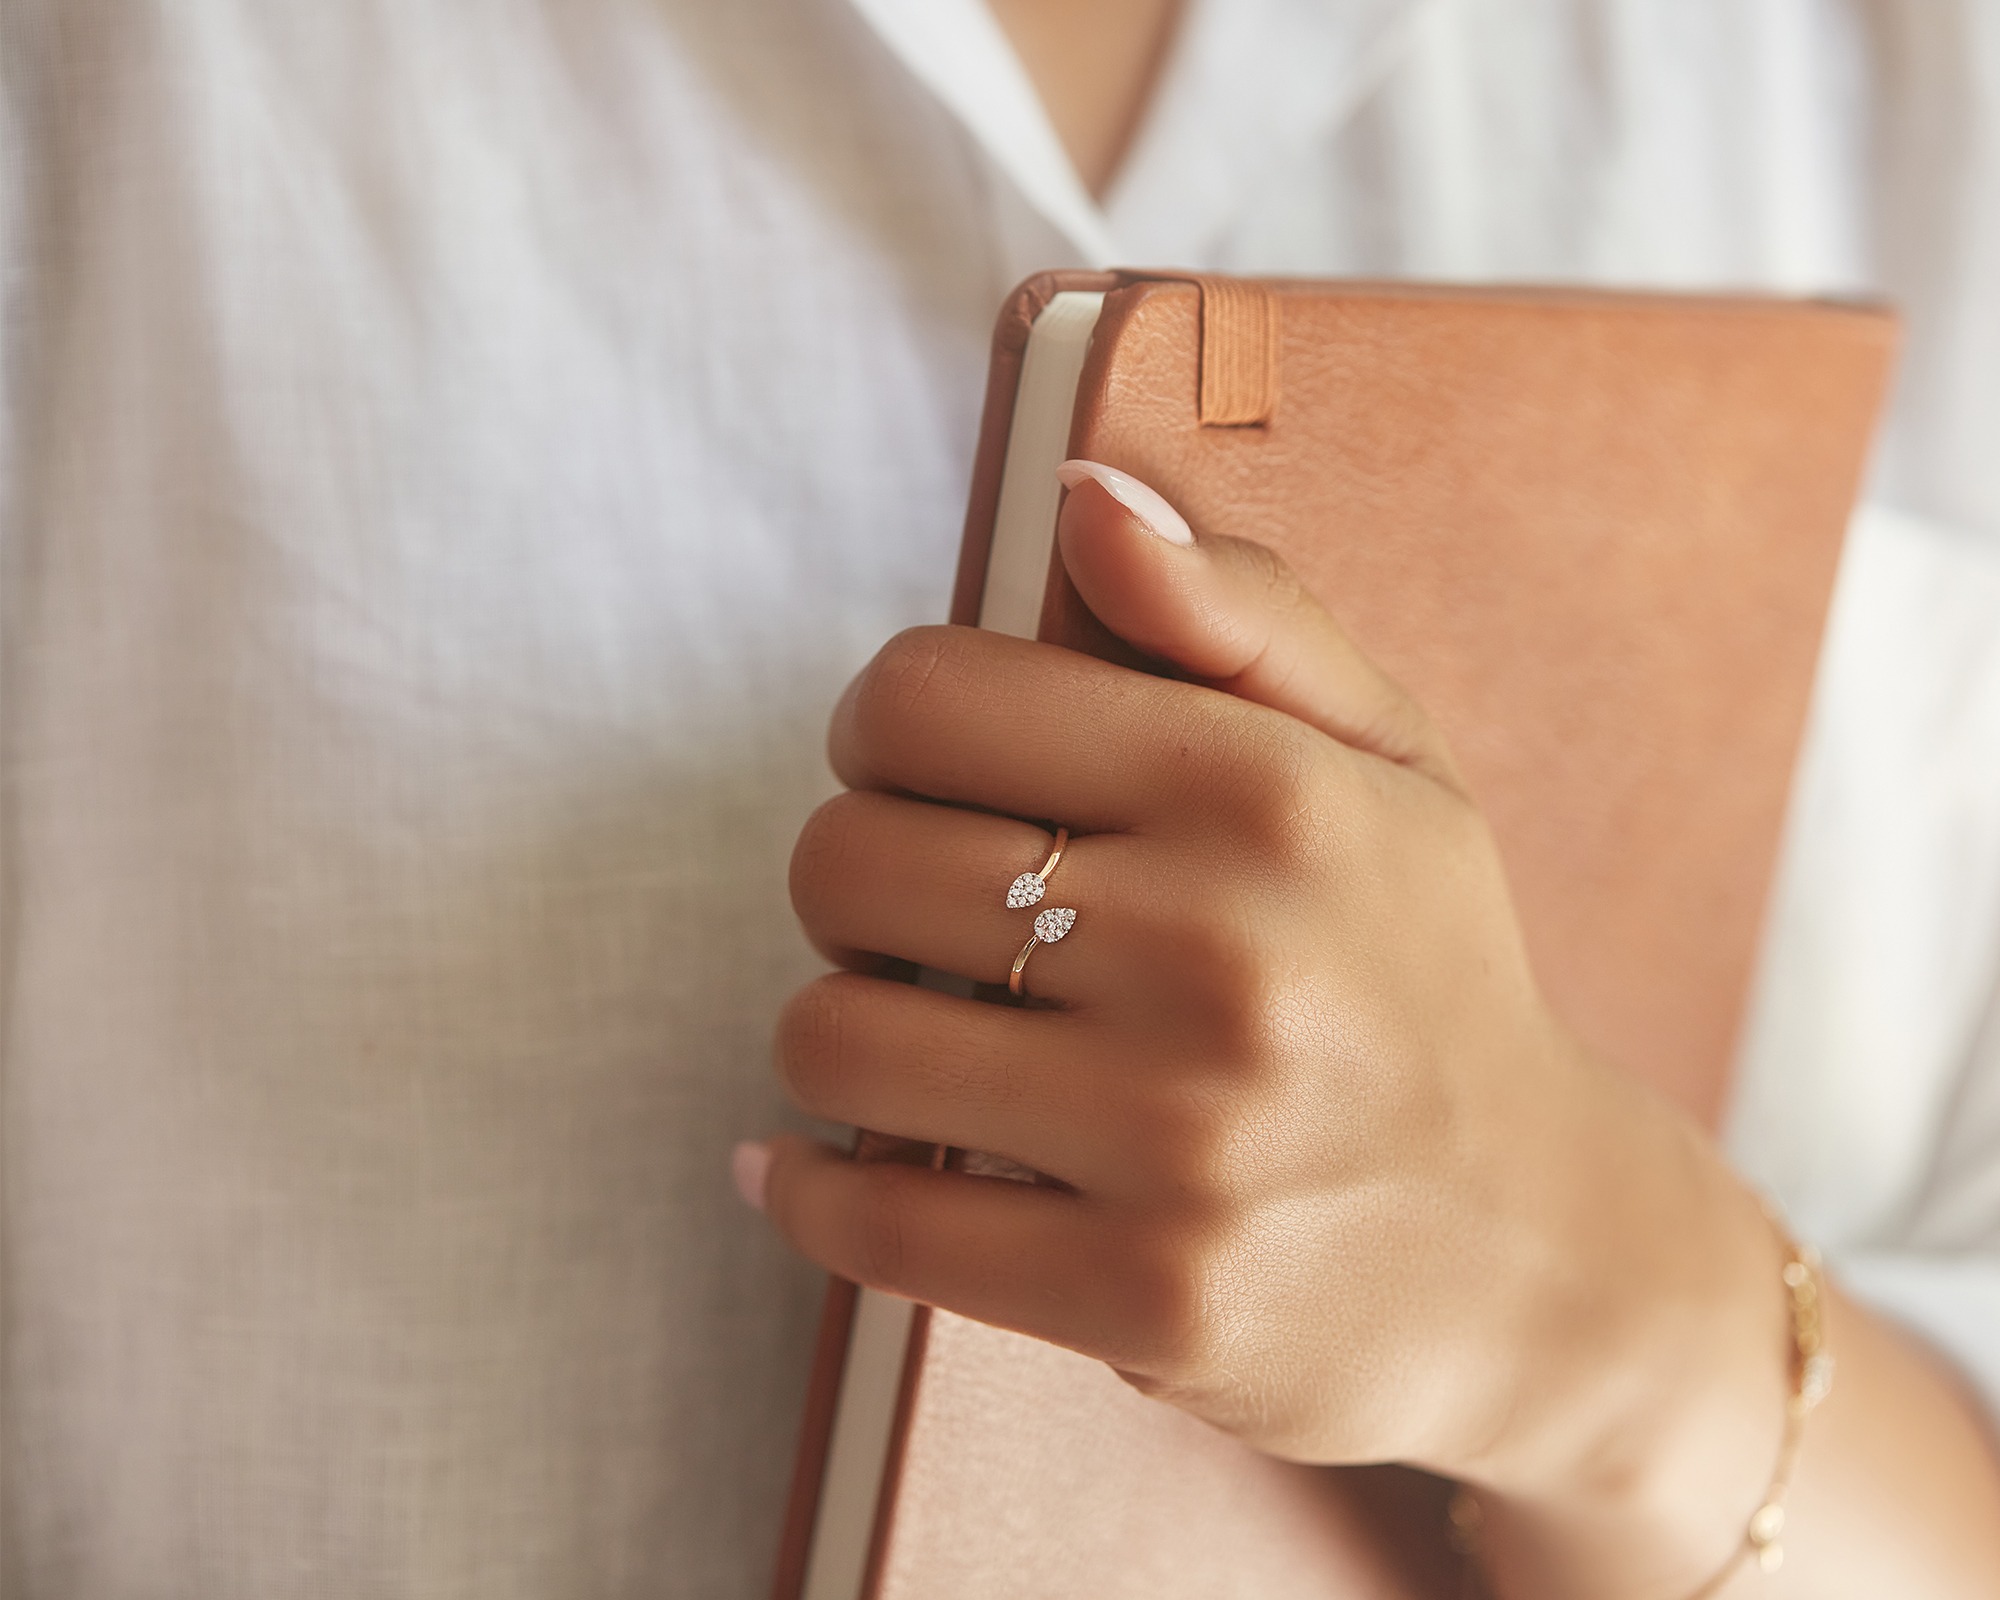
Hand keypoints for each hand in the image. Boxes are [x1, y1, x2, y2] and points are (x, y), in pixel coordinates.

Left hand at [742, 462, 1794, 1586]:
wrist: (1538, 1247)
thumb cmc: (1424, 974)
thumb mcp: (1387, 760)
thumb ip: (1237, 610)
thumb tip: (1080, 496)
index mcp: (1266, 793)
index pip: (926, 698)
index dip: (880, 726)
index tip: (912, 770)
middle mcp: (1222, 957)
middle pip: (847, 862)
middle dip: (853, 882)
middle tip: (924, 916)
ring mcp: (1182, 1140)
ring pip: (833, 1041)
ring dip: (844, 1035)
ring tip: (923, 1040)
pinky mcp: (1143, 1295)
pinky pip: (872, 1222)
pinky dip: (814, 1190)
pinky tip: (826, 1166)